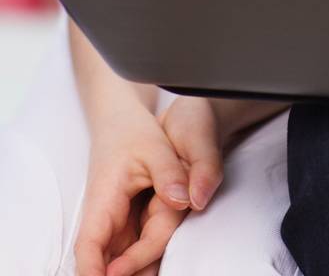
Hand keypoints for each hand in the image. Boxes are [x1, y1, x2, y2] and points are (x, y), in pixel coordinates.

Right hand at [94, 99, 224, 275]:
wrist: (121, 122)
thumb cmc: (131, 132)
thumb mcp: (155, 147)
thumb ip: (169, 174)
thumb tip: (182, 200)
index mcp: (103, 200)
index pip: (90, 246)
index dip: (93, 272)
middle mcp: (104, 218)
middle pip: (107, 262)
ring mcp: (114, 225)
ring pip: (119, 261)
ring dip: (135, 271)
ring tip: (160, 272)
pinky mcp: (125, 225)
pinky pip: (130, 251)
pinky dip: (141, 263)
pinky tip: (156, 270)